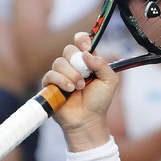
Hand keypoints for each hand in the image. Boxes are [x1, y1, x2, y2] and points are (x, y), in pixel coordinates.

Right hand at [42, 32, 118, 151]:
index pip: (81, 41)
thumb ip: (102, 65)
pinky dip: (61, 81)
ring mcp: (61, 74)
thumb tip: (86, 53)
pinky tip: (70, 90)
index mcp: (87, 61)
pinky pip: (50, 74)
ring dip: (71, 75)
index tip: (85, 47)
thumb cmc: (99, 101)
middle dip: (77, 61)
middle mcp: (73, 65)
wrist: (88, 119)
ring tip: (79, 87)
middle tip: (85, 75)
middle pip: (68, 49)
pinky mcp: (50, 84)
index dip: (82, 40)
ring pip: (59, 62)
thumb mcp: (109, 81)